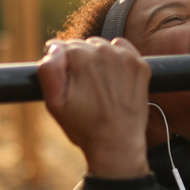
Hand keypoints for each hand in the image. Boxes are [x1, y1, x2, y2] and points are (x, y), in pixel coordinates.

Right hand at [38, 38, 151, 178]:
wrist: (117, 143)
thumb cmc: (83, 126)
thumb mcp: (54, 103)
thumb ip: (49, 70)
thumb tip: (53, 47)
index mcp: (80, 56)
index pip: (62, 48)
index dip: (61, 66)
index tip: (67, 84)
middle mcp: (104, 51)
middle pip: (82, 46)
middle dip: (79, 62)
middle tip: (82, 89)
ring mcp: (125, 57)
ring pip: (102, 47)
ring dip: (97, 60)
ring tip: (98, 86)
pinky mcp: (140, 64)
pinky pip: (122, 50)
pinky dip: (117, 59)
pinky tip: (113, 79)